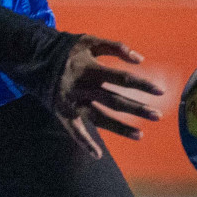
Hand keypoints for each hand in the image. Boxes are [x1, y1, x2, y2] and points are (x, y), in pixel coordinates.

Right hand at [53, 35, 164, 158]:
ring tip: (141, 135)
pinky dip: (84, 143)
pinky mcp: (63, 112)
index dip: (142, 85)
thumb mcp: (90, 41)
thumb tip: (140, 59)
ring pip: (100, 118)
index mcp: (91, 68)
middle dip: (137, 109)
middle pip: (115, 101)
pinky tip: (98, 155)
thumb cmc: (69, 50)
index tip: (160, 91)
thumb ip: (115, 47)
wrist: (36, 58)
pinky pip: (74, 130)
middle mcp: (83, 87)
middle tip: (157, 116)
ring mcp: (73, 102)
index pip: (122, 78)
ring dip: (120, 128)